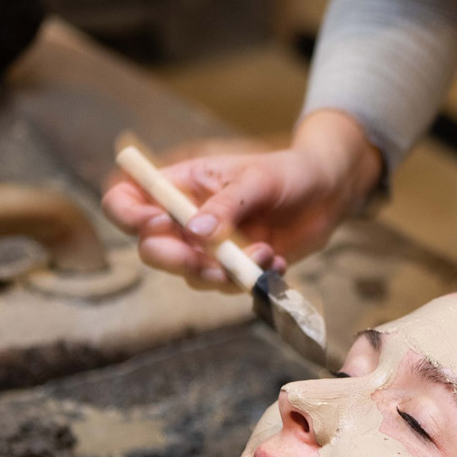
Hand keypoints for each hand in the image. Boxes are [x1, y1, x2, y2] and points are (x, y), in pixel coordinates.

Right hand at [103, 111, 383, 290]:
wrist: (328, 192)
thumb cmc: (290, 172)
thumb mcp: (258, 180)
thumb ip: (226, 206)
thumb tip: (196, 233)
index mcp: (182, 184)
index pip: (128, 200)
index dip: (129, 215)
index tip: (156, 223)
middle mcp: (188, 217)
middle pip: (151, 248)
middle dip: (174, 259)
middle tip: (205, 261)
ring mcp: (210, 246)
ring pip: (190, 274)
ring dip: (222, 273)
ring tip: (262, 254)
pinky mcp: (235, 266)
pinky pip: (227, 284)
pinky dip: (250, 279)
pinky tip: (277, 261)